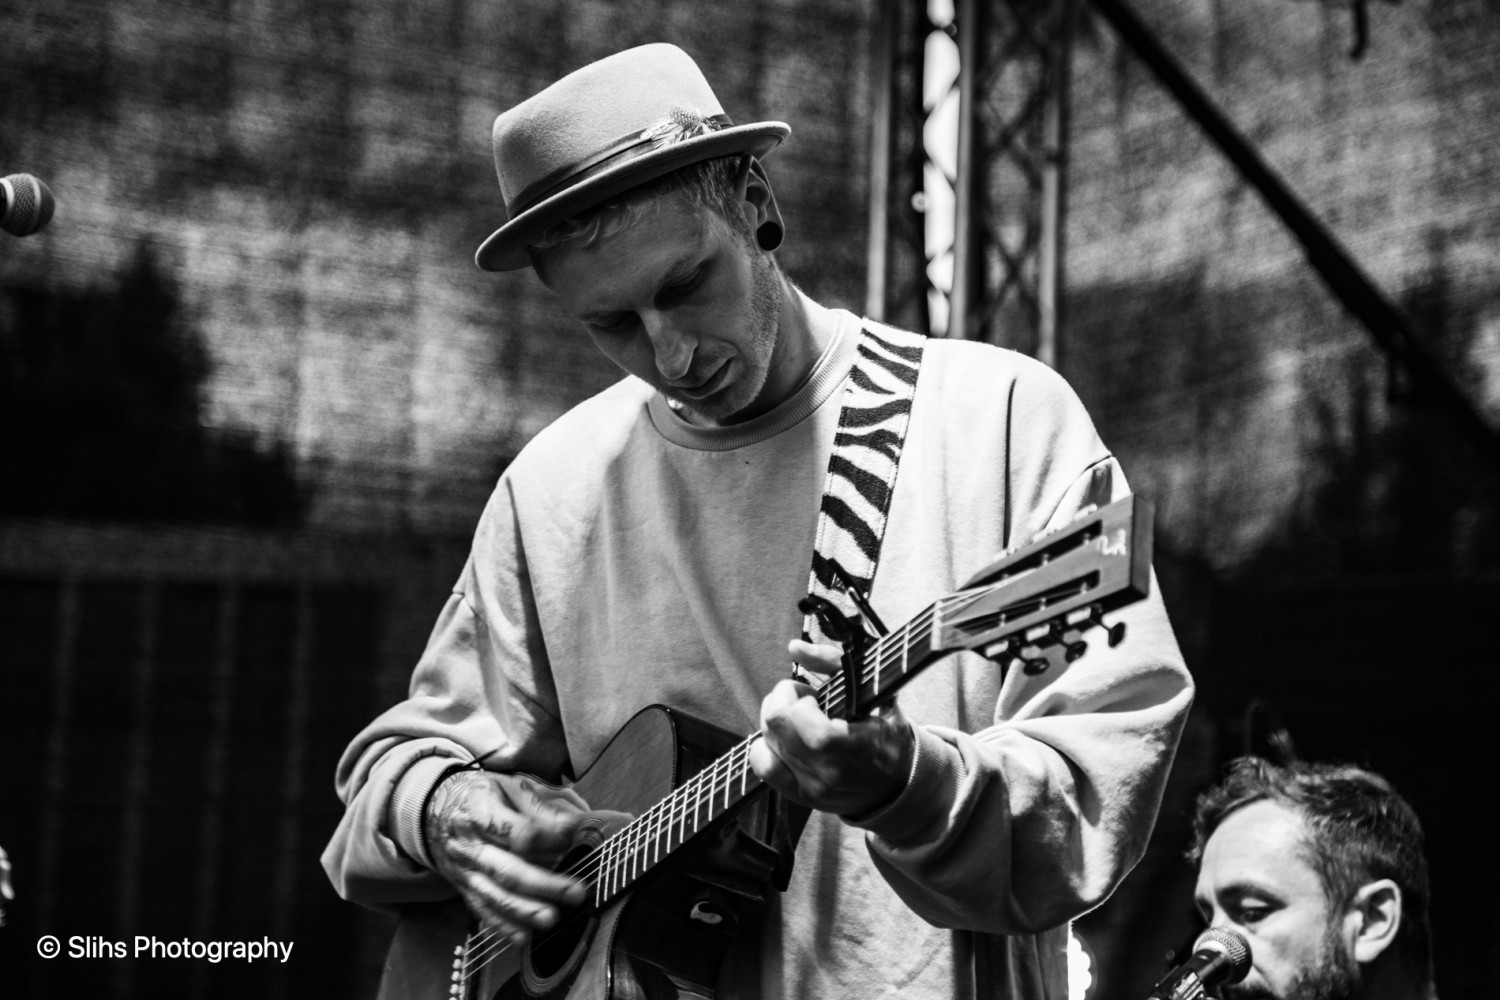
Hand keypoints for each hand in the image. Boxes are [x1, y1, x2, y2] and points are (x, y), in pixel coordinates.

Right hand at [423, 769, 588, 945]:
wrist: (435, 809)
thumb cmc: (481, 794)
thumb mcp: (508, 784)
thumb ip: (538, 805)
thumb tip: (570, 826)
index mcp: (480, 811)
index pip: (518, 833)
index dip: (548, 840)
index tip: (569, 841)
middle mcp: (468, 845)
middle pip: (507, 870)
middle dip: (543, 885)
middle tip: (575, 894)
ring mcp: (463, 870)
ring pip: (494, 895)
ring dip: (524, 910)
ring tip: (551, 919)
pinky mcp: (463, 887)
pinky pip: (482, 910)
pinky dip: (502, 926)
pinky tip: (523, 937)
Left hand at [747, 639, 915, 817]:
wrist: (894, 785)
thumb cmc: (886, 734)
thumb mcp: (874, 692)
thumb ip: (834, 662)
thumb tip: (795, 648)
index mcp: (857, 747)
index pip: (807, 725)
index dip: (798, 699)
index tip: (811, 692)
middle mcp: (831, 773)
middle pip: (776, 727)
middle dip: (781, 699)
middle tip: (799, 696)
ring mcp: (813, 788)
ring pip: (767, 742)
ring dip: (775, 720)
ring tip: (797, 717)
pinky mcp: (799, 796)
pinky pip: (763, 766)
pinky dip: (765, 744)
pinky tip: (782, 736)